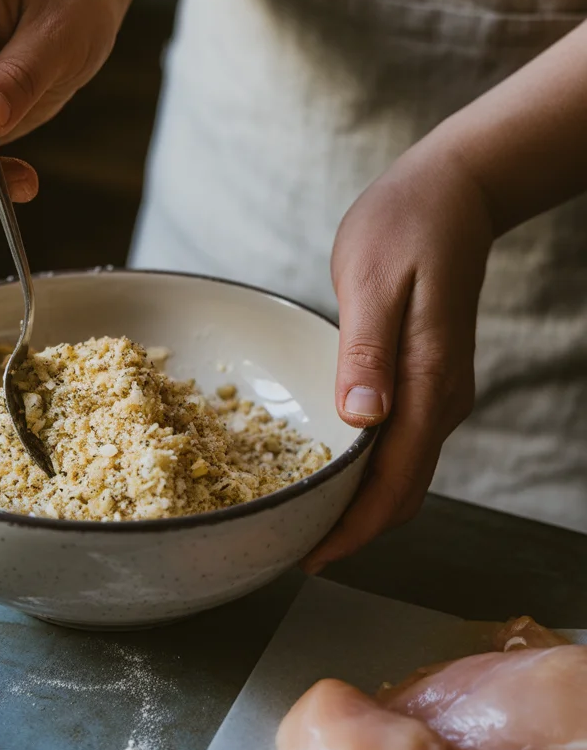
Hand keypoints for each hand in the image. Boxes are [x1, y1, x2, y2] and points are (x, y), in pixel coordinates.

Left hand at [302, 141, 493, 573]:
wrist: (455, 192)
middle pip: (403, 492)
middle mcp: (442, 399)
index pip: (395, 482)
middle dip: (353, 529)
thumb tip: (362, 420)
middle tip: (294, 549)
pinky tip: (332, 472)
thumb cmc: (406, 225)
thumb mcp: (373, 280)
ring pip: (404, 475)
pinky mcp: (429, 381)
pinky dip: (369, 474)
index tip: (311, 557)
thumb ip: (367, 351)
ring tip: (305, 520)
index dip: (354, 528)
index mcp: (428, 382)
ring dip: (360, 506)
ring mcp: (440, 393)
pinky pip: (402, 447)